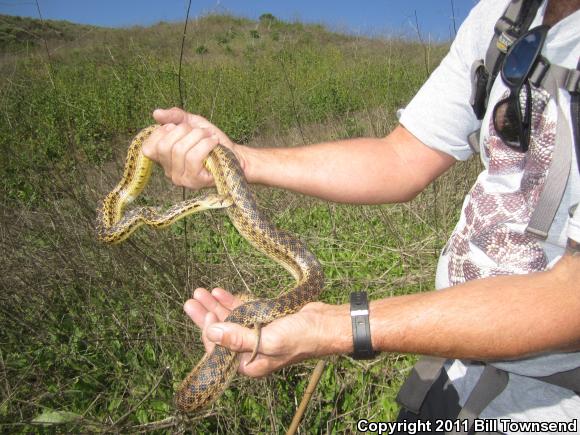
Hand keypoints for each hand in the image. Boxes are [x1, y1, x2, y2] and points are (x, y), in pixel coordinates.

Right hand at [141, 107, 244, 189]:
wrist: (234, 155)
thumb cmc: (211, 141)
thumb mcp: (192, 123)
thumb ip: (174, 117)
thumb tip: (156, 114)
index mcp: (164, 160)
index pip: (148, 147)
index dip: (163, 132)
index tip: (180, 127)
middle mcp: (169, 172)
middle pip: (165, 146)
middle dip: (184, 131)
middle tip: (199, 131)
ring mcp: (181, 179)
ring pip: (179, 150)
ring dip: (197, 137)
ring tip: (209, 137)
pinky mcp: (194, 181)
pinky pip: (193, 158)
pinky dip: (205, 145)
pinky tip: (213, 143)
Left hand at [184, 288, 339, 376]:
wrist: (325, 323)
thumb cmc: (301, 336)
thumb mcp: (268, 339)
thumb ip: (238, 338)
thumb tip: (210, 333)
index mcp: (249, 363)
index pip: (219, 349)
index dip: (209, 331)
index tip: (206, 314)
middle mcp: (249, 351)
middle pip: (220, 332)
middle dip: (205, 315)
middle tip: (190, 299)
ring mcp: (256, 334)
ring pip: (230, 319)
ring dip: (216, 305)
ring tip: (200, 291)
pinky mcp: (263, 320)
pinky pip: (242, 311)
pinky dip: (232, 301)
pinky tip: (220, 292)